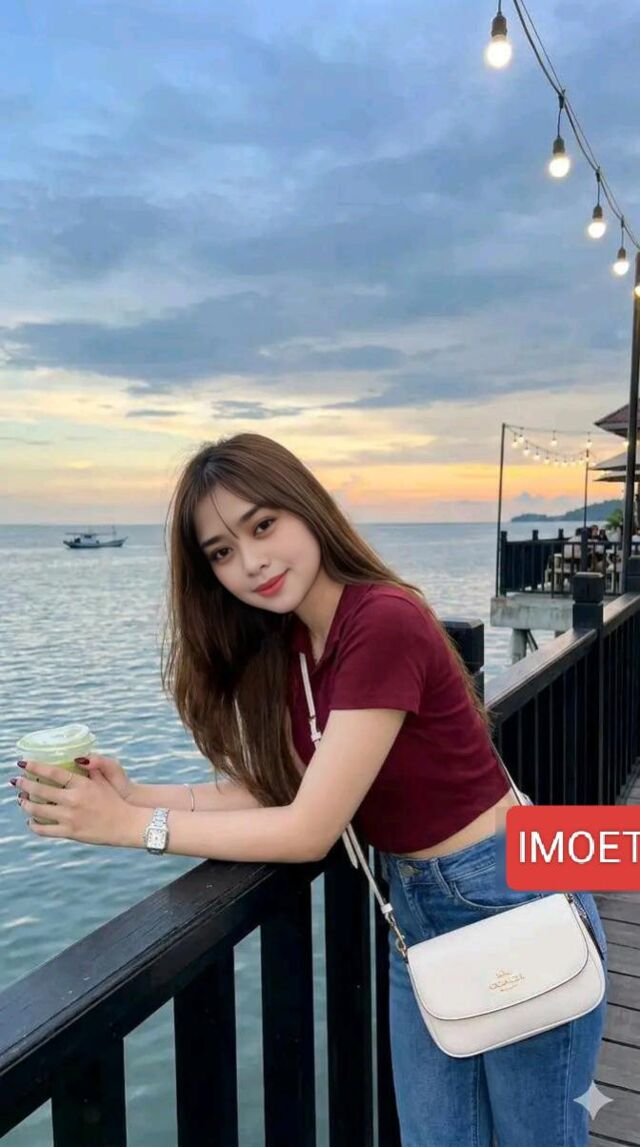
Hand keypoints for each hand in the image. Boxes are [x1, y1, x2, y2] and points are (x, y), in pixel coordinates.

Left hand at [16, 759, 133, 845]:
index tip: (23, 763)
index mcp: (82, 785)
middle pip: (40, 791)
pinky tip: (31, 821)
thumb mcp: (107, 776)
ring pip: (38, 811)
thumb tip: (77, 756)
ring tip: (21, 800)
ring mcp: (70, 817)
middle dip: (24, 785)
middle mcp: (73, 800)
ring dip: (25, 804)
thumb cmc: (116, 798)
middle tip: (16, 781)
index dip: (35, 766)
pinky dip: (34, 825)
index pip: (53, 772)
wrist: (126, 823)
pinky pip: (45, 830)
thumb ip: (92, 764)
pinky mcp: (70, 833)